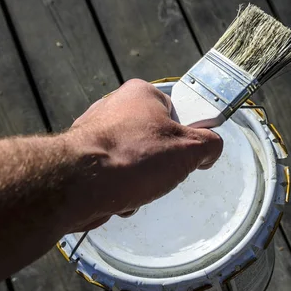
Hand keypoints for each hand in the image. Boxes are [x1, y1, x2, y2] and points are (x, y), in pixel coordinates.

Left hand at [61, 79, 222, 231]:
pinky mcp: (81, 158)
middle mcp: (114, 107)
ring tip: (136, 188)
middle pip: (154, 141)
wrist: (80, 184)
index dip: (185, 137)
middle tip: (160, 175)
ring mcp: (94, 132)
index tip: (186, 155)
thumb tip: (210, 148)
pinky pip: (112, 176)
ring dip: (141, 182)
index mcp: (141, 94)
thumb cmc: (134, 158)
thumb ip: (210, 143)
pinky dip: (119, 191)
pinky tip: (118, 197)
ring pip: (133, 163)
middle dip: (160, 166)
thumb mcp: (190, 149)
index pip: (176, 113)